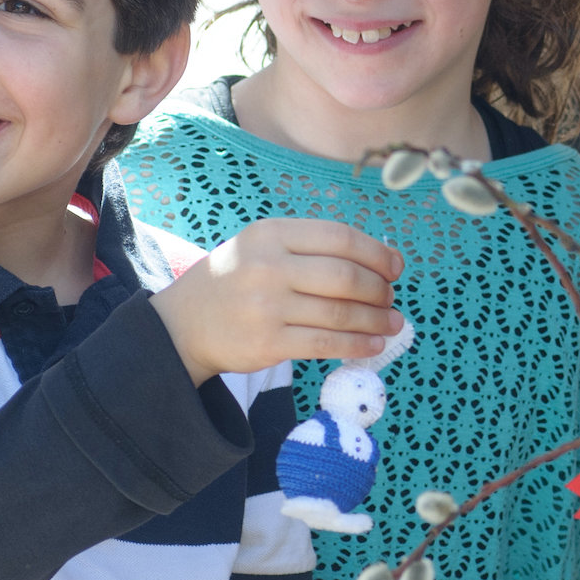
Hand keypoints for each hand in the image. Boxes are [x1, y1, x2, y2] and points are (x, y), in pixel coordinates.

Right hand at [151, 219, 402, 383]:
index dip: (376, 253)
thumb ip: (310, 248)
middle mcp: (268, 266)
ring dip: (376, 320)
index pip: (339, 238)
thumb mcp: (261, 247)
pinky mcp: (268, 343)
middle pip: (345, 276)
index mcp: (270, 234)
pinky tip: (374, 344)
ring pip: (340, 313)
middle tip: (391, 299)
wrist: (183, 325)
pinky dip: (358, 345)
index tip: (395, 267)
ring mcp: (267, 306)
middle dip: (379, 290)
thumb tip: (380, 260)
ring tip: (393, 323)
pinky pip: (326, 344)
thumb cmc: (235, 281)